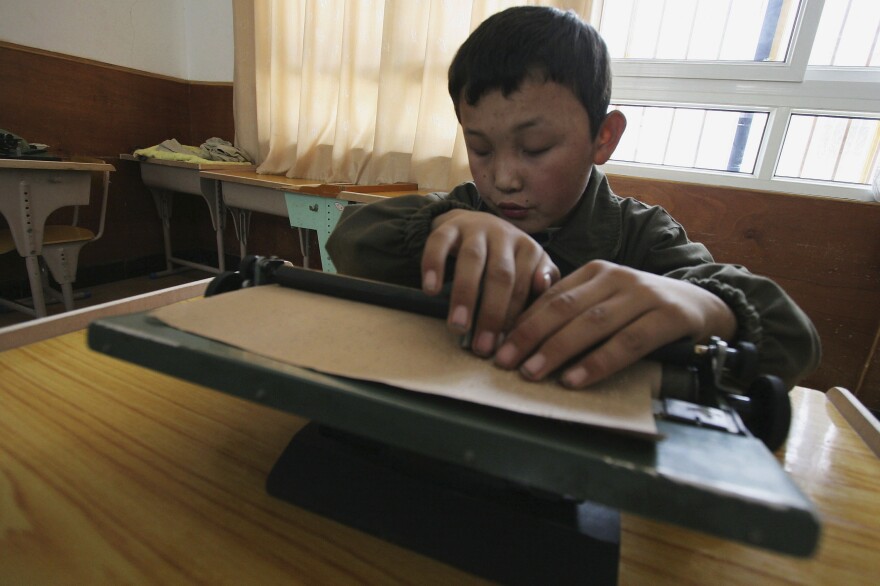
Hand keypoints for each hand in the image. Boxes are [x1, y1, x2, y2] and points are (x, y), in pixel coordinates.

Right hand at [421, 209, 558, 355]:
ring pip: (471, 259)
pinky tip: (431, 290)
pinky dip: (433, 265)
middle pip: (500, 274)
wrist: (474, 224)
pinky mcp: (448, 226)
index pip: (523, 285)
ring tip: (457, 326)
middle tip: (482, 346)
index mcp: (528, 249)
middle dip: (492, 313)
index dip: (514, 317)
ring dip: (464, 295)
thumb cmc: (506, 258)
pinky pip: (438, 242)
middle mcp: (504, 236)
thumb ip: (541, 285)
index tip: (505, 347)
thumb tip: (545, 296)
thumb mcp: (530, 269)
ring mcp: (475, 228)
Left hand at [493, 260, 736, 387]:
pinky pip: (627, 342)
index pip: (550, 297)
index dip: (523, 322)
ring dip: (558, 349)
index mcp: (596, 272)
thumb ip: (575, 313)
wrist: (705, 306)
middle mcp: (616, 277)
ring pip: (592, 323)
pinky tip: (576, 378)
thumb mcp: (608, 303)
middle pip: (565, 307)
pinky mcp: (667, 316)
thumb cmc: (646, 310)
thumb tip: (524, 339)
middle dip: (530, 335)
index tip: (498, 345)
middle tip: (505, 361)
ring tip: (533, 371)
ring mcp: (643, 294)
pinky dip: (599, 362)